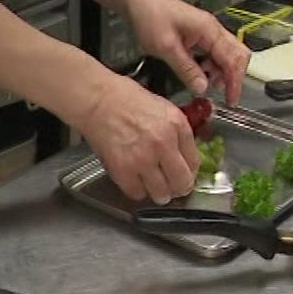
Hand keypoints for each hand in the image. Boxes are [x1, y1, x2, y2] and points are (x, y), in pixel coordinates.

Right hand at [75, 76, 198, 203]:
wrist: (97, 100)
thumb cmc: (126, 99)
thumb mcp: (164, 108)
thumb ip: (178, 133)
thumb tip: (185, 157)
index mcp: (176, 125)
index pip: (195, 162)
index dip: (190, 171)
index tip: (185, 173)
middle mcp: (162, 144)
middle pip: (182, 183)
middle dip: (179, 188)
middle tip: (173, 187)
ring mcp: (142, 159)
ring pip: (161, 194)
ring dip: (159, 193)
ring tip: (154, 186)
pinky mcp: (122, 170)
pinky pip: (137, 194)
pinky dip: (137, 190)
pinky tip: (136, 180)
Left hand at [126, 0, 250, 104]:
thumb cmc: (150, 15)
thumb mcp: (166, 47)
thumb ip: (186, 69)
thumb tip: (202, 88)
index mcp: (209, 30)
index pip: (233, 59)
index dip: (235, 82)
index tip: (231, 100)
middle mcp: (213, 29)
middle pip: (238, 55)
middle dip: (234, 77)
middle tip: (225, 96)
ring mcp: (207, 31)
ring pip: (227, 55)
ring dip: (222, 72)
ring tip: (207, 84)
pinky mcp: (200, 34)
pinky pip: (215, 52)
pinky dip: (212, 66)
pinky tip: (199, 73)